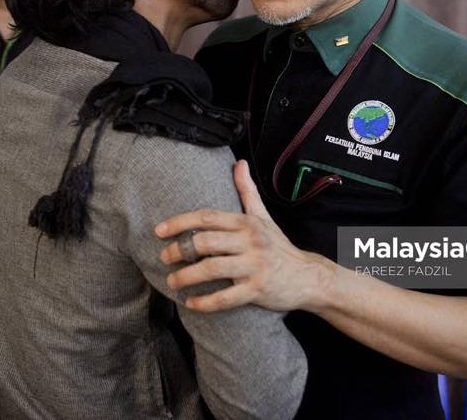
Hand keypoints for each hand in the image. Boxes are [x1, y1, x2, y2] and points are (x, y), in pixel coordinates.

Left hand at [155, 160, 332, 312]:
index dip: (180, 222)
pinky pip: (226, 298)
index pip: (207, 217)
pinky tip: (191, 303)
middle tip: (163, 258)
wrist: (307, 276)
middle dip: (179, 250)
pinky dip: (205, 302)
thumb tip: (239, 163)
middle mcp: (250, 242)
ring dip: (187, 277)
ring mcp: (254, 266)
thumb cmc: (278, 246)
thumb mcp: (263, 216)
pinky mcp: (257, 290)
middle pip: (206, 242)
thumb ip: (247, 191)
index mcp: (246, 223)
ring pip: (212, 269)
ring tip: (172, 282)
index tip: (159, 230)